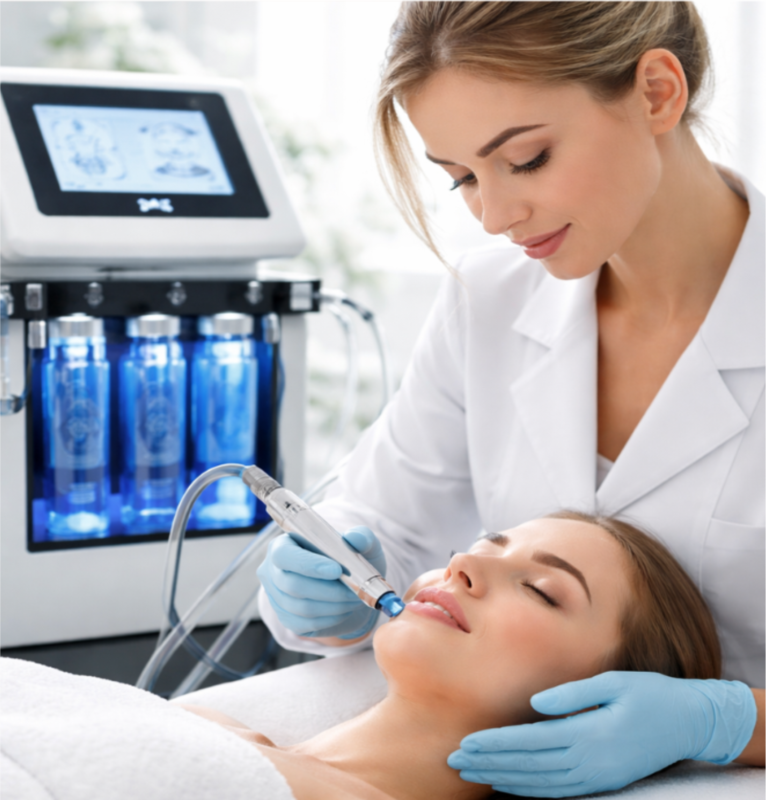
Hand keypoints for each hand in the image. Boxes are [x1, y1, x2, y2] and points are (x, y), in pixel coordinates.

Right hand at [257, 525, 386, 639]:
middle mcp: (272, 571)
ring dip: (334, 606)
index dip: (307, 564)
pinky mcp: (286, 619)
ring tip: (354, 599)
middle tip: (354, 591)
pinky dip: (330, 618)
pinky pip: (306, 624)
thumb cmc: (349, 559)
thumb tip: (354, 537)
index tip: (336, 570)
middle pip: (292, 585)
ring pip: (301, 607)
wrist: (348, 586)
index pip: (283, 555)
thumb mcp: (360, 544)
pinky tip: (344, 609)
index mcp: (282, 545)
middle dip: (329, 590)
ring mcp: (276, 597)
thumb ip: (361, 537)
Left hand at [448, 671, 756, 797]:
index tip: (465, 744)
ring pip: (539, 783)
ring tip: (472, 774)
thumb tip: (533, 705)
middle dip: (488, 765)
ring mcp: (596, 777)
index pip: (528, 743)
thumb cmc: (650, 694)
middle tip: (454, 762)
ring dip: (502, 779)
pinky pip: (558, 790)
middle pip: (527, 767)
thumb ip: (572, 695)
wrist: (690, 723)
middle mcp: (589, 762)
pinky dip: (529, 790)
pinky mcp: (602, 782)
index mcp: (588, 735)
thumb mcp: (613, 682)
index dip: (494, 746)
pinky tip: (509, 784)